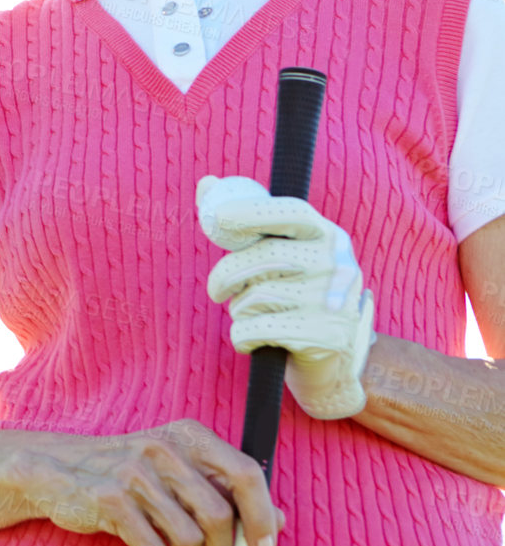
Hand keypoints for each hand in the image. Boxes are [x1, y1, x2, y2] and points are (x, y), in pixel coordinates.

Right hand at [18, 419, 282, 545]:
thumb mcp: (176, 472)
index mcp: (188, 437)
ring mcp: (135, 471)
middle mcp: (164, 448)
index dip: (262, 515)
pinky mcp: (110, 498)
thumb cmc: (126, 475)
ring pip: (189, 538)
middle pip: (218, 516)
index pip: (244, 473)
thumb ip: (224, 491)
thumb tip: (278, 519)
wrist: (55, 469)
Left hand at [197, 175, 375, 419]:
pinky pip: (255, 329)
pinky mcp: (324, 336)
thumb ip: (245, 220)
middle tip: (215, 290)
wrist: (331, 360)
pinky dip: (242, 336)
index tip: (219, 218)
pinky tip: (252, 339)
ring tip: (253, 315)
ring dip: (239, 310)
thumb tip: (207, 185)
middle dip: (225, 275)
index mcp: (330, 236)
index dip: (253, 212)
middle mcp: (338, 264)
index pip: (291, 212)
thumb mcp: (280, 254)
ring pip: (254, 296)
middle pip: (262, 257)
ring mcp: (334, 301)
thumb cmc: (294, 296)